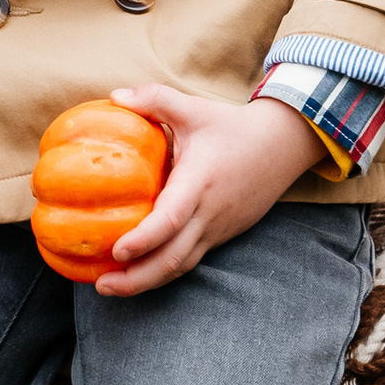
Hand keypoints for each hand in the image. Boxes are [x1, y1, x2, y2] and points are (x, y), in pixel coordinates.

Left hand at [93, 88, 326, 297]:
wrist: (282, 147)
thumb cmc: (232, 127)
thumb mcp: (193, 108)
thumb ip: (154, 99)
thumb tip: (114, 97)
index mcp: (199, 182)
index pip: (172, 218)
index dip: (144, 239)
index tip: (117, 251)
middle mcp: (209, 213)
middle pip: (175, 258)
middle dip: (137, 278)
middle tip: (101, 286)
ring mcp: (217, 229)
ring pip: (183, 265)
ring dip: (147, 281)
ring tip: (110, 287)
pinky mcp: (221, 235)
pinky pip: (191, 259)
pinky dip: (163, 270)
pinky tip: (137, 272)